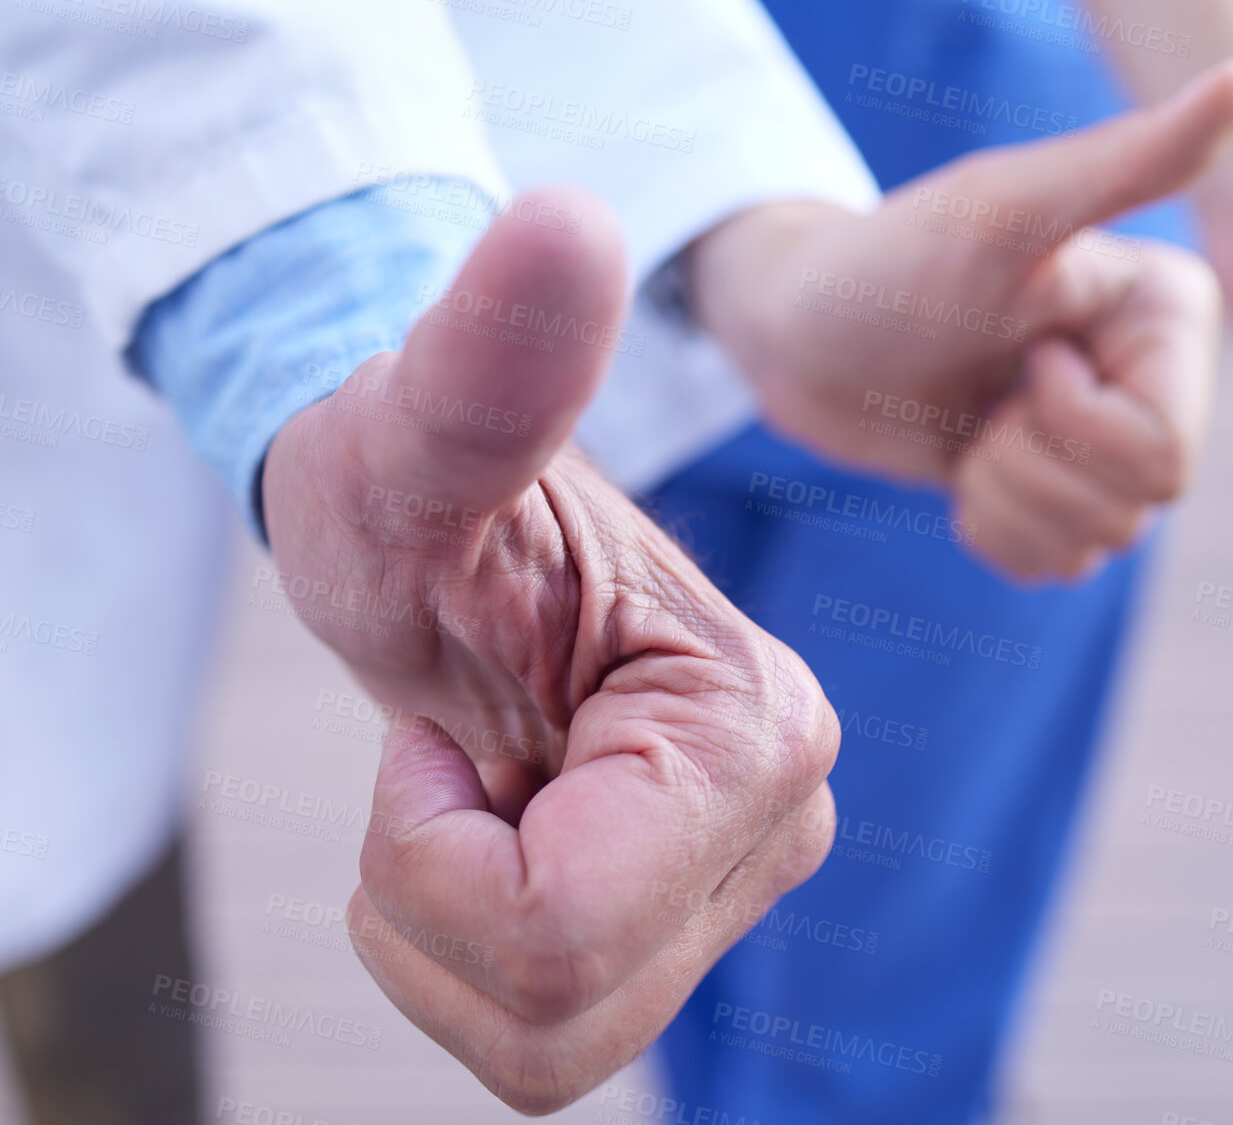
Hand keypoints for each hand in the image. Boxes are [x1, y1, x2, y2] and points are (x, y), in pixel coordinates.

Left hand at [261, 190, 839, 1113]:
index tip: (435, 724)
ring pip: (552, 1046)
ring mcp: (748, 867)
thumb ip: (494, 354)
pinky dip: (476, 951)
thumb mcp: (420, 435)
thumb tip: (570, 220)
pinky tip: (495, 830)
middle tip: (446, 754)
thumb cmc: (419, 479)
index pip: (558, 930)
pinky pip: (557, 1031)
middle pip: (556, 1009)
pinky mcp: (703, 907)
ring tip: (471, 789)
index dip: (429, 855)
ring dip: (449, 931)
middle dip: (433, 900)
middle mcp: (784, 812)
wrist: (451, 515)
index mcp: (752, 728)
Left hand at [688, 60, 1232, 581]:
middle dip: (1029, 468)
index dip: (1073, 429)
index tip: (1019, 359)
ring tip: (968, 429)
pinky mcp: (1055, 487)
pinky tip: (964, 469)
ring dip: (1005, 499)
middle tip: (981, 401)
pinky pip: (1059, 565)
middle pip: (1137, 506)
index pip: (1166, 455)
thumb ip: (1126, 162)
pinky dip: (996, 531)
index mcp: (1169, 316)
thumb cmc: (890, 261)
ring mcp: (1105, 437)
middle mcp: (1155, 376)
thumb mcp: (1003, 213)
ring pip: (1099, 542)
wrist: (802, 330)